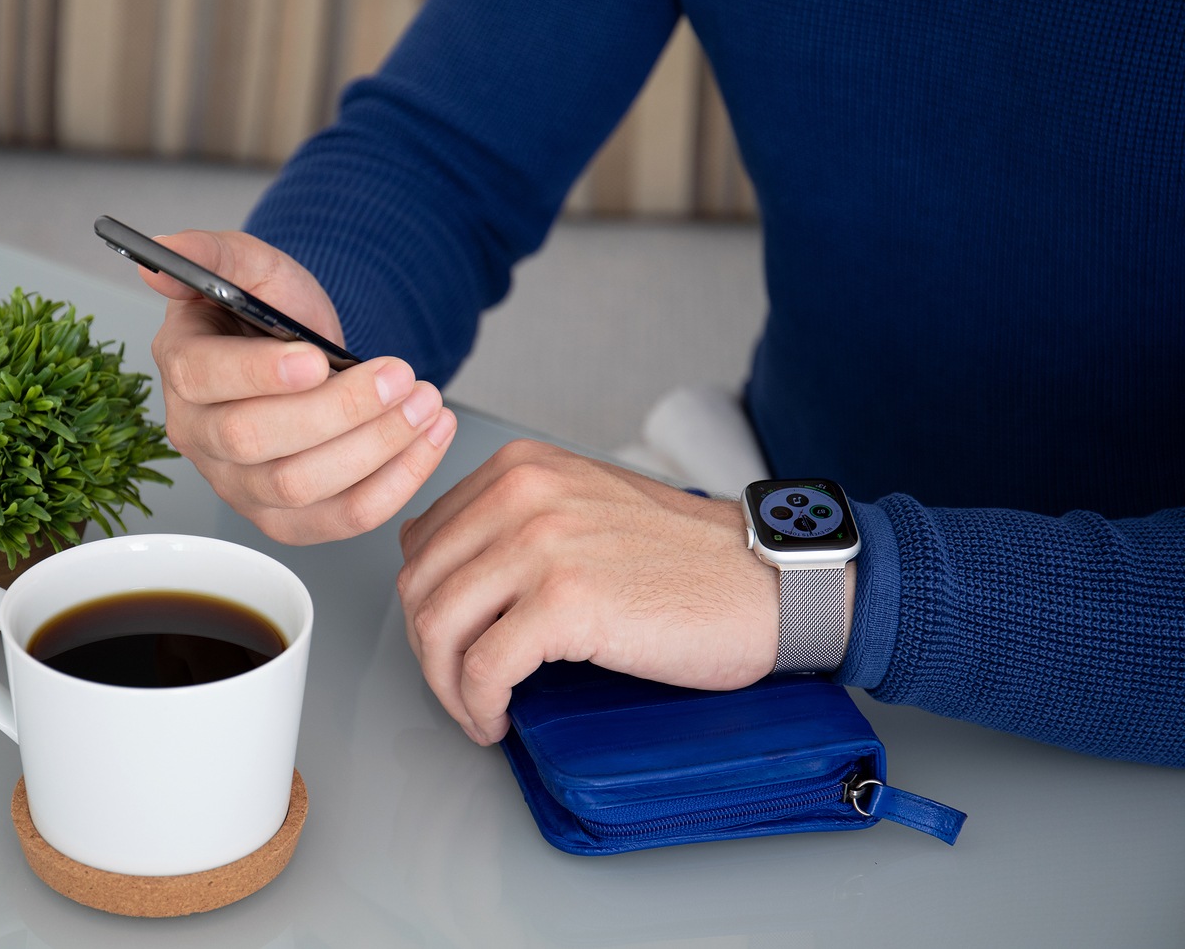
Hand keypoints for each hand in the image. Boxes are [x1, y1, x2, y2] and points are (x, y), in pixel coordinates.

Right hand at [143, 229, 457, 544]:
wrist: (310, 353)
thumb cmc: (273, 312)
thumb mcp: (252, 265)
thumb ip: (212, 252)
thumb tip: (161, 252)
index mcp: (183, 367)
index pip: (205, 379)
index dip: (262, 373)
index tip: (319, 359)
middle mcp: (200, 436)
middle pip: (254, 441)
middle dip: (338, 410)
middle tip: (400, 377)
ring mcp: (239, 486)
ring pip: (300, 487)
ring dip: (375, 448)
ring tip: (426, 404)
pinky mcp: (286, 520)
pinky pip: (340, 520)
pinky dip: (395, 484)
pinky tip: (429, 441)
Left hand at [396, 440, 780, 743]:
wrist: (766, 583)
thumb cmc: (687, 558)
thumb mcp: (586, 506)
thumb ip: (515, 521)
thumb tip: (443, 563)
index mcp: (521, 467)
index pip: (424, 540)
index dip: (426, 603)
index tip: (451, 642)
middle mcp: (522, 493)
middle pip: (421, 585)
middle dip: (428, 650)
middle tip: (458, 688)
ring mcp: (540, 544)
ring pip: (438, 626)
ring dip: (447, 685)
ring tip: (476, 711)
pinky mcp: (565, 602)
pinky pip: (483, 667)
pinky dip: (478, 705)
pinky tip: (498, 719)